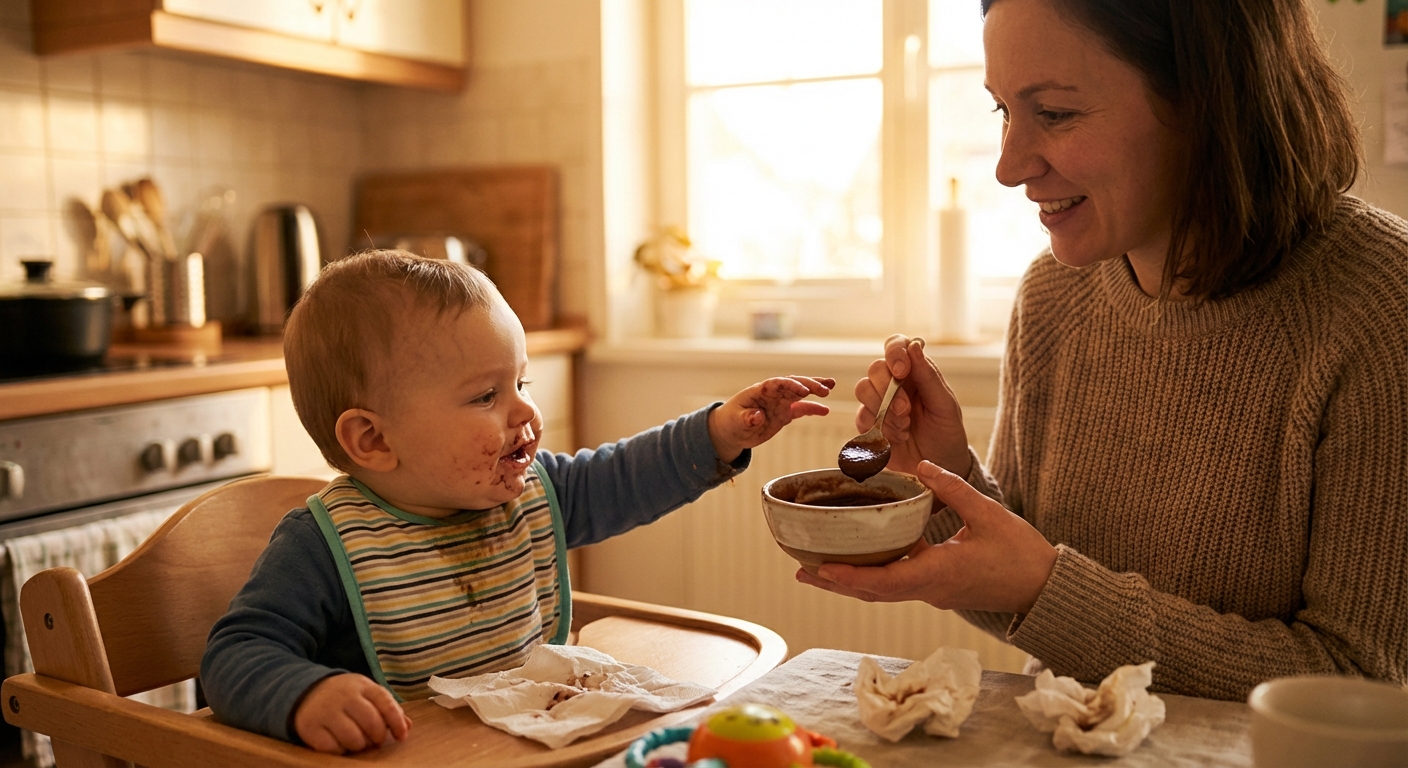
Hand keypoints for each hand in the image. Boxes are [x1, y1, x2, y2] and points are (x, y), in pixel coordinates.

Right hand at [293, 673, 410, 753]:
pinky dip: (340, 750)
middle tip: (375, 740)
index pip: (386, 703)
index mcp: (362, 686)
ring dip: (359, 745)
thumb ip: (388, 708)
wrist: (306, 691)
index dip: (397, 722)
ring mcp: (326, 711)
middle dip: (378, 736)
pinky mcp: (310, 727)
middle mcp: (344, 696)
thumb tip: (407, 726)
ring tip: (357, 740)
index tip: (401, 736)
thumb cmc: (346, 697)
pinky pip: (333, 748)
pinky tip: (340, 743)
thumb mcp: (367, 695)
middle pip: (371, 723)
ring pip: (353, 738)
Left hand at [709, 376, 834, 462]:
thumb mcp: (736, 422)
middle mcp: (773, 394)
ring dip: (815, 389)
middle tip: (826, 388)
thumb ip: (747, 418)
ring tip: (830, 388)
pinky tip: (825, 411)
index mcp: (760, 391)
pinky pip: (801, 409)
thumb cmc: (730, 422)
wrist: (731, 431)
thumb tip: (758, 416)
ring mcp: (779, 403)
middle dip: (809, 384)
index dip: (792, 385)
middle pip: (793, 384)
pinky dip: (813, 409)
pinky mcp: (784, 414)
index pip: (778, 383)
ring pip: (800, 393)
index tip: (805, 391)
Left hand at [796, 460, 1056, 613]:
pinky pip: (896, 586)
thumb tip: (922, 465)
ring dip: (850, 583)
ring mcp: (933, 592)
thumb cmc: (1021, 553)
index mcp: (939, 572)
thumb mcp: (988, 513)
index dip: (851, 575)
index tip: (821, 567)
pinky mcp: (938, 588)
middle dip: (837, 582)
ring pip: (882, 591)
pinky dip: (871, 578)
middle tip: (801, 570)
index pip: (886, 580)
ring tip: (816, 570)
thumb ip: (953, 488)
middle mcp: (929, 588)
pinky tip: (857, 563)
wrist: (1044, 587)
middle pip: (873, 591)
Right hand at [855, 335, 970, 475]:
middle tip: (906, 411)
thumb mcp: (945, 405)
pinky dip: (878, 427)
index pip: (896, 345)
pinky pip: (861, 416)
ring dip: (883, 409)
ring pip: (862, 389)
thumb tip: (915, 345)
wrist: (940, 468)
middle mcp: (893, 384)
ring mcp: (878, 404)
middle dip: (888, 389)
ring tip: (904, 427)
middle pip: (875, 368)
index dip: (894, 352)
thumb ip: (929, 376)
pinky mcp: (868, 425)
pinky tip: (896, 438)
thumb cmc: (947, 434)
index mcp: (914, 372)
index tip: (902, 371)